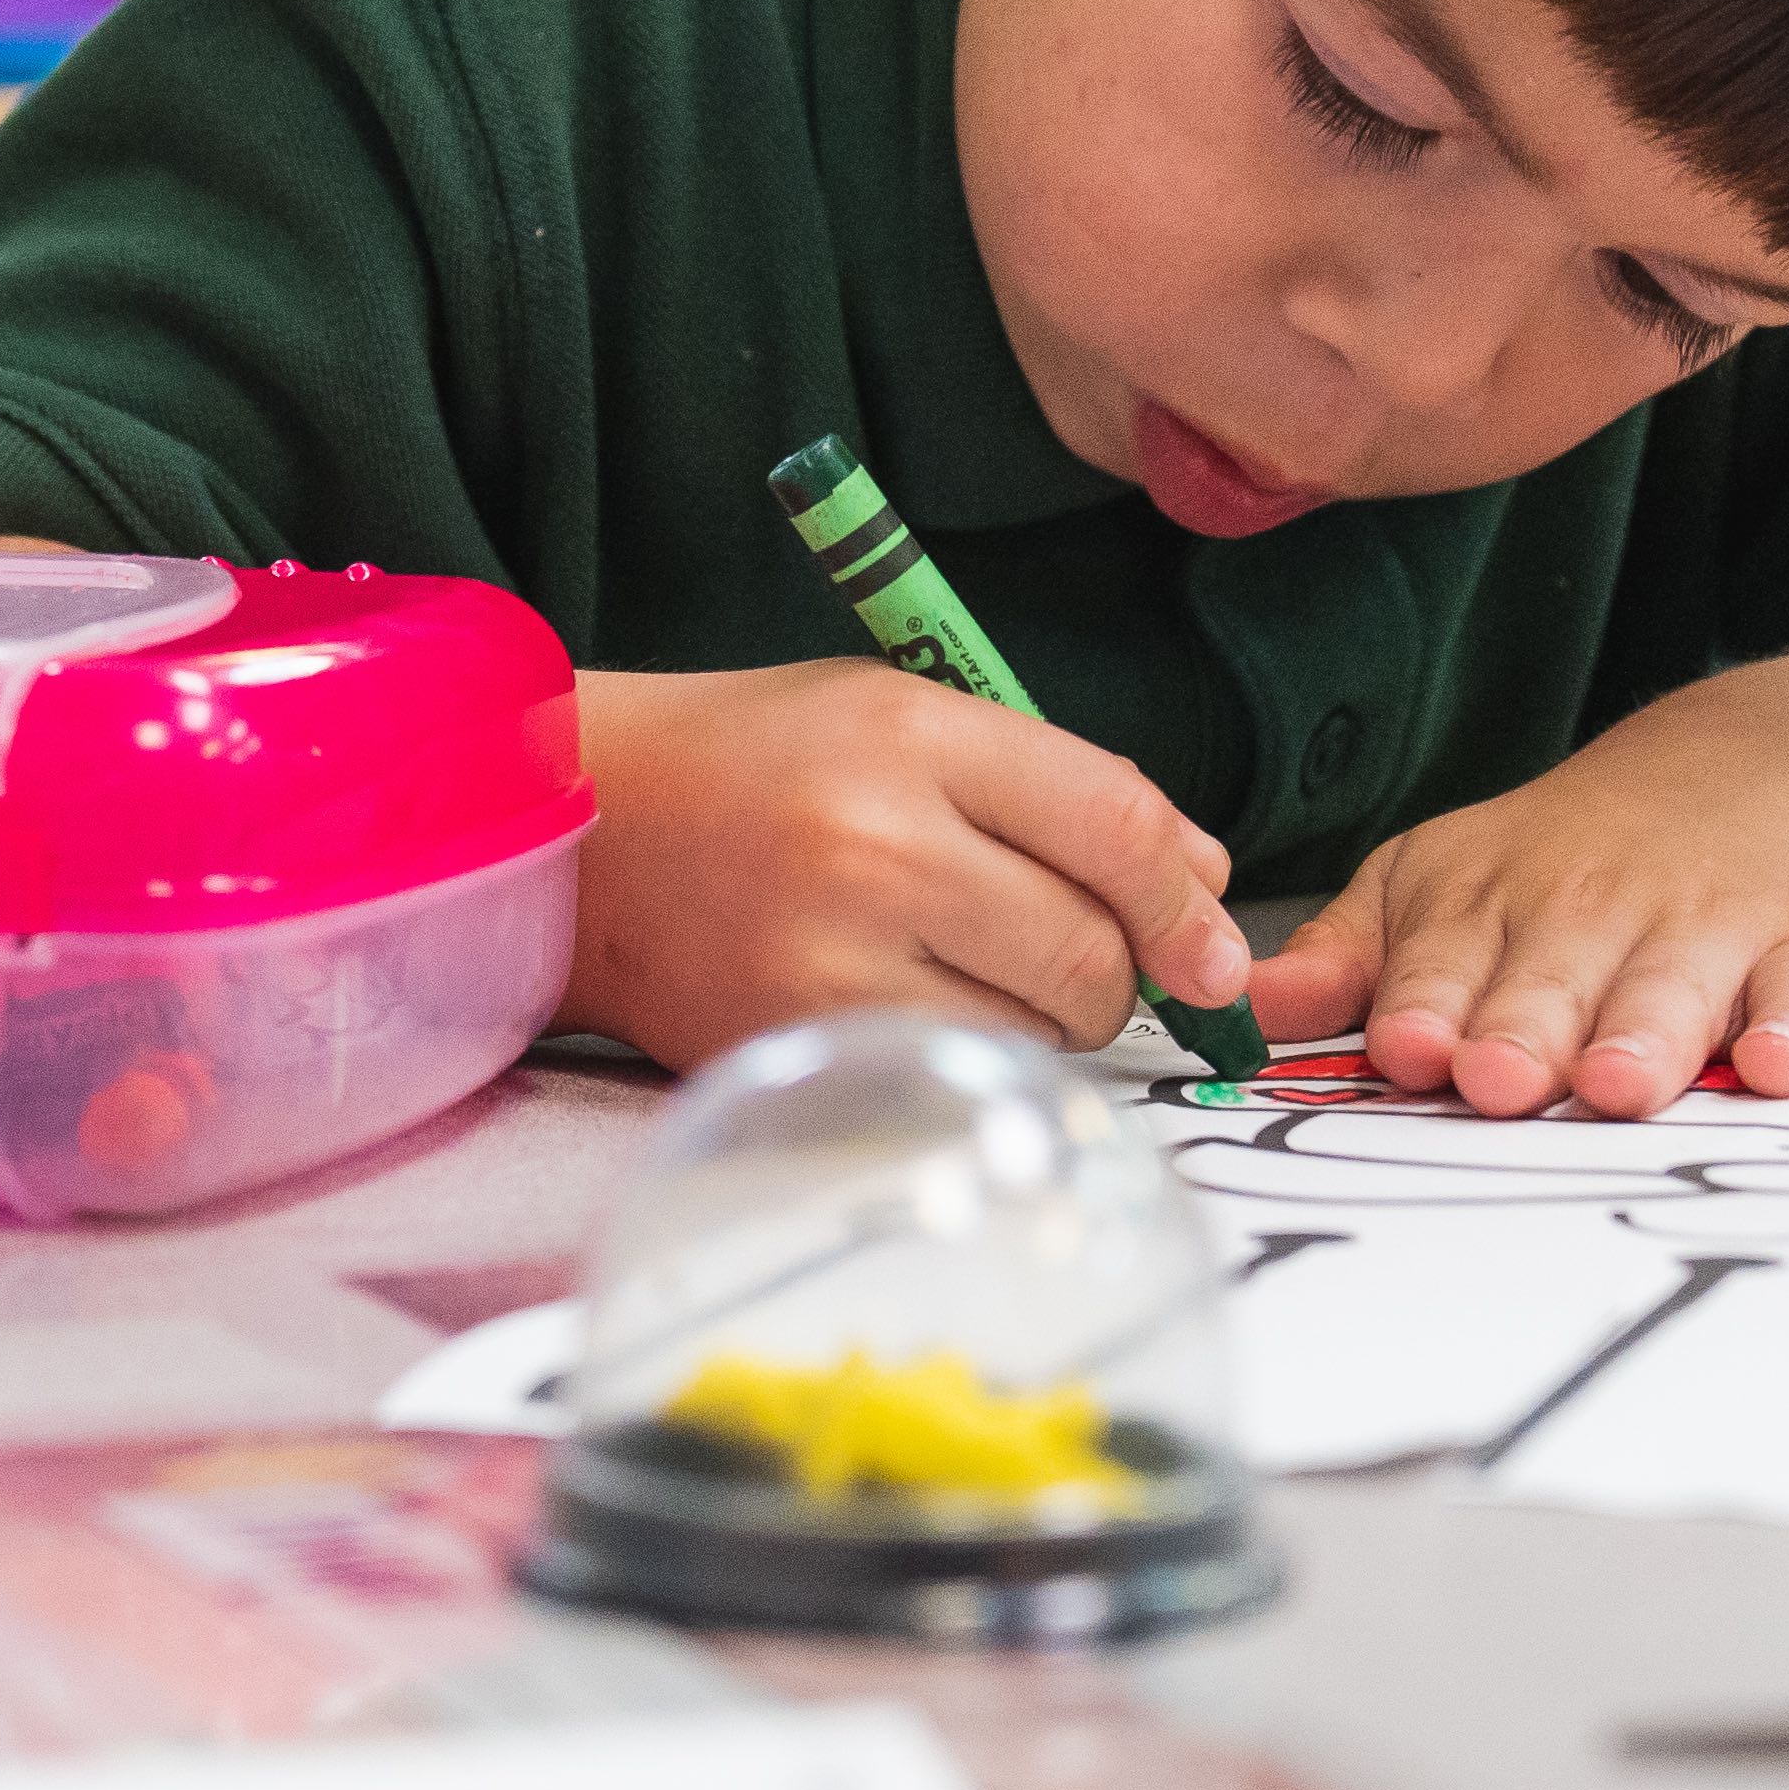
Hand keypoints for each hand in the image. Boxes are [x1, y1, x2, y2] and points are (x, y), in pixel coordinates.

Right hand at [569, 661, 1252, 1070]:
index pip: (1112, 826)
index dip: (1187, 895)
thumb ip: (1057, 788)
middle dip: (1120, 968)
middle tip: (1078, 957)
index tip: (1214, 943)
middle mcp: (871, 849)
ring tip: (977, 971)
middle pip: (1090, 948)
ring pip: (1038, 1031)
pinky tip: (927, 1011)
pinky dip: (975, 1057)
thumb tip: (1207, 887)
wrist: (573, 833)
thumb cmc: (750, 764)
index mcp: (904, 736)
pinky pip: (956, 1073)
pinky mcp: (797, 1048)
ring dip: (1049, 1020)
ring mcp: (828, 963)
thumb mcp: (899, 716)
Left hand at [1241, 697, 1788, 1116]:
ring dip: (1645, 1035)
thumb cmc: (1568, 864)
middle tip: (1498, 1078)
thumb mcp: (1440, 884)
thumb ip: (1351, 958)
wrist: (1757, 776)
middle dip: (1523, 1031)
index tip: (1406, 1047)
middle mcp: (1599, 916)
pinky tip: (1774, 1061)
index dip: (1425, 1005)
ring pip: (1672, 990)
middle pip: (1553, 984)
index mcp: (1492, 907)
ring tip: (1618, 1082)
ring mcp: (1711, 931)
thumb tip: (1242, 1011)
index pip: (1444, 965)